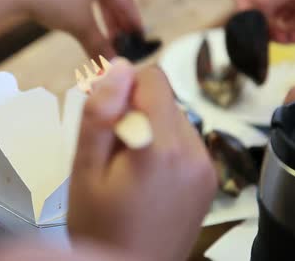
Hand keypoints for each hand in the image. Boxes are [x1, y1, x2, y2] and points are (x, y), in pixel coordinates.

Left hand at [0, 0, 140, 57]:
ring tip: (103, 36)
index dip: (133, 24)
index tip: (137, 41)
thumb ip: (99, 45)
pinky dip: (82, 6)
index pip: (127, 1)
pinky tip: (81, 18)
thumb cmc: (53, 0)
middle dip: (115, 22)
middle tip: (120, 43)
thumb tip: (111, 67)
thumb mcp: (81, 25)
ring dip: (99, 16)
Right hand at [68, 59, 216, 260]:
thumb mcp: (84, 169)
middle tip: (112, 147)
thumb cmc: (100, 227)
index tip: (106, 115)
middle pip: (165, 98)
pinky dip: (166, 146)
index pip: (153, 79)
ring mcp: (205, 167)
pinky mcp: (209, 179)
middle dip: (136, 111)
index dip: (124, 89)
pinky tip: (147, 175)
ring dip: (151, 127)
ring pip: (176, 117)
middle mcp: (193, 152)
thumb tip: (119, 67)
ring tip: (129, 165)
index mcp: (161, 147)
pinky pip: (187, 141)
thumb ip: (100, 115)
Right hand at [229, 0, 294, 42]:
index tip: (254, 20)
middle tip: (277, 34)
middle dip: (264, 24)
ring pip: (266, 23)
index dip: (243, 4)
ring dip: (279, 33)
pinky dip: (293, 34)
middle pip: (252, 9)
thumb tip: (246, 18)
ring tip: (294, 36)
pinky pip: (284, 29)